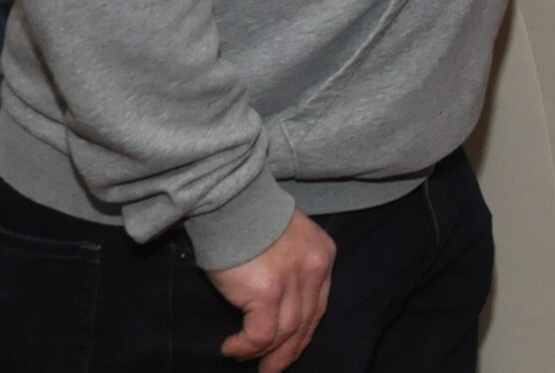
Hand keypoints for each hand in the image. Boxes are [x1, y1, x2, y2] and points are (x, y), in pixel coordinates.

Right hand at [207, 211, 333, 370]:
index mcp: (323, 255)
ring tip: (244, 359)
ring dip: (264, 355)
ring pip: (286, 335)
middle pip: (306, 324)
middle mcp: (315, 269)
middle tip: (271, 370)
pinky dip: (246, 347)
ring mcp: (293, 281)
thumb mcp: (286, 238)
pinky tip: (231, 348)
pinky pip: (262, 335)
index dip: (302, 333)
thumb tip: (276, 303)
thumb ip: (291, 267)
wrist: (232, 200)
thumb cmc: (250, 216)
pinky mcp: (268, 292)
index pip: (318, 307)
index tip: (289, 348)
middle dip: (288, 352)